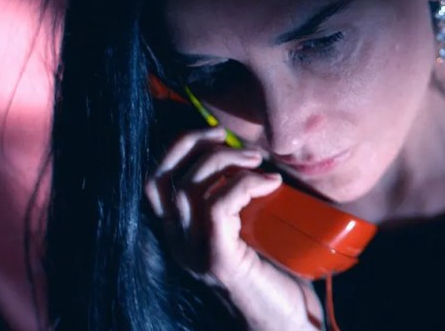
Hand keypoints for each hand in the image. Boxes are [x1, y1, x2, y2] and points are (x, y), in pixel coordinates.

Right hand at [144, 127, 323, 329]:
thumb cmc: (278, 274)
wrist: (290, 324)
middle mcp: (179, 245)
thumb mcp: (253, 227)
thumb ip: (242, 198)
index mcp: (181, 234)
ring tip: (259, 160)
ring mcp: (195, 255)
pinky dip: (243, 185)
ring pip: (188, 188)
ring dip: (225, 162)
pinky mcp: (218, 262)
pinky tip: (271, 183)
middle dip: (192, 144)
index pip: (154, 182)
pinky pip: (217, 208)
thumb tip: (255, 151)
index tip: (215, 133)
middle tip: (229, 138)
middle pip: (160, 179)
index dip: (177, 147)